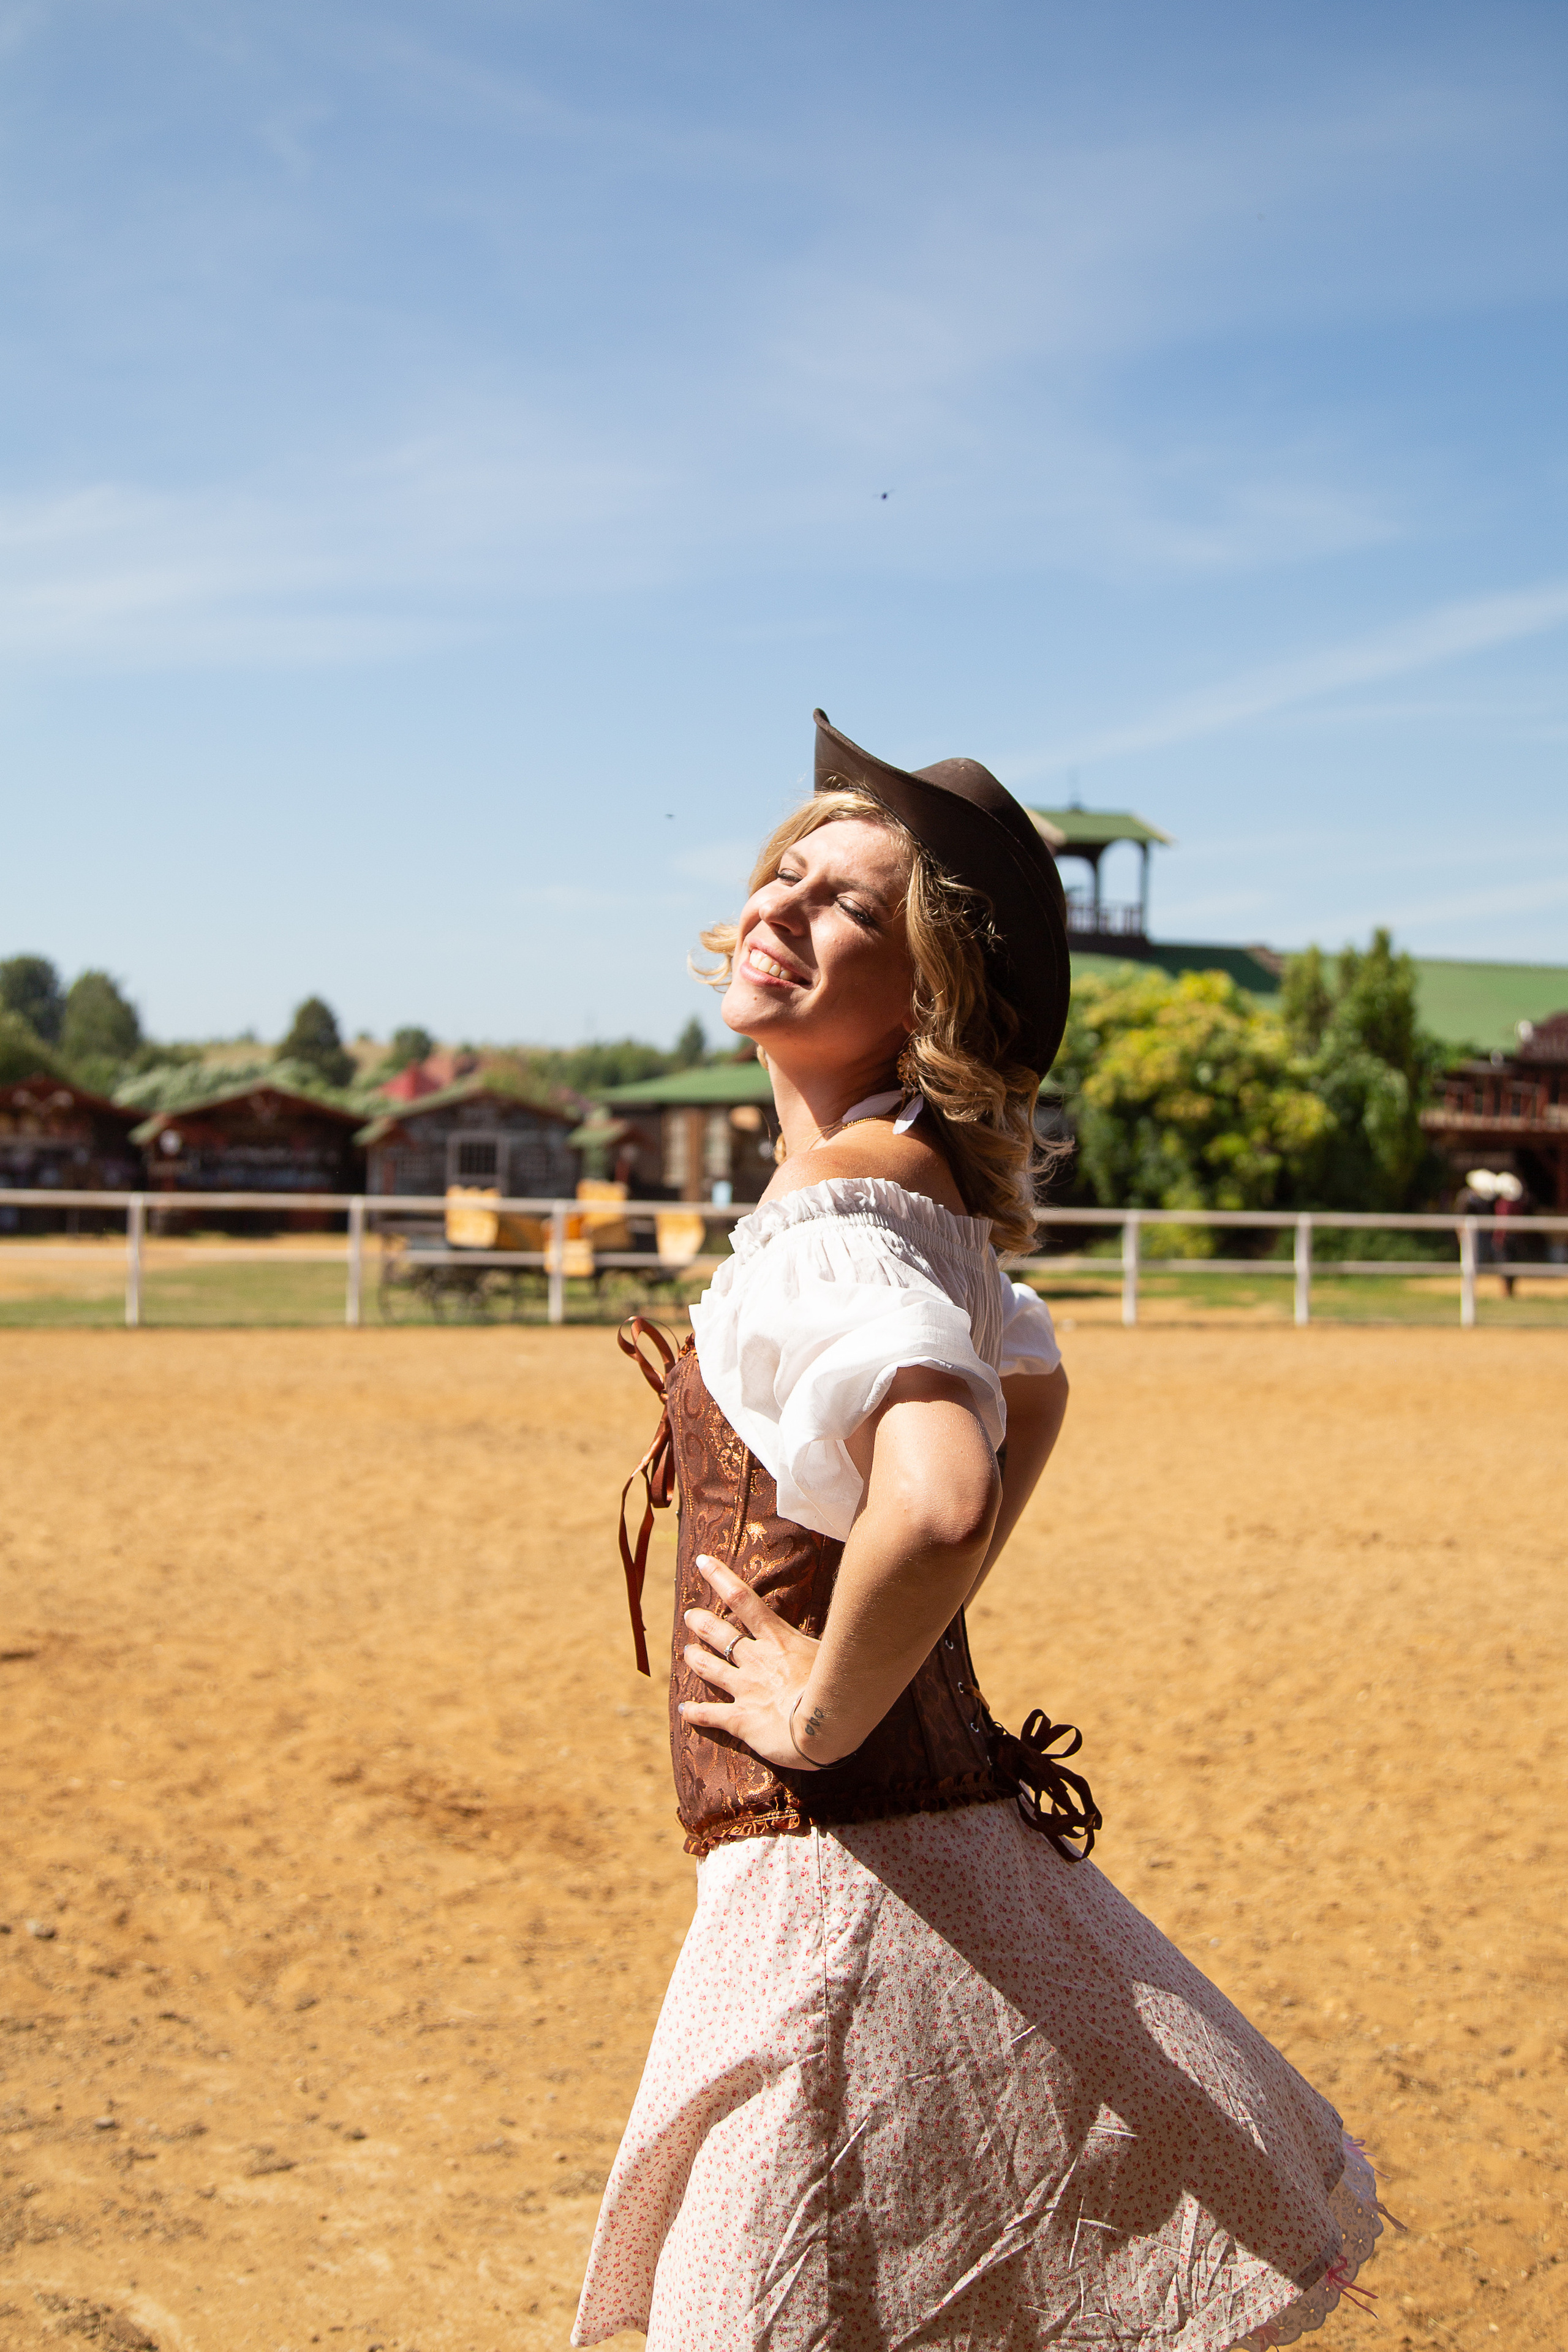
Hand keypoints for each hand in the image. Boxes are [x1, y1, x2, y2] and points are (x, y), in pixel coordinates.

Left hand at [679, 1555, 829, 1771]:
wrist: (826, 1727)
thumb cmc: (841, 1685)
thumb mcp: (839, 1648)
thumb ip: (837, 1629)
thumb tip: (858, 1602)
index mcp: (778, 1640)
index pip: (743, 1600)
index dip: (720, 1578)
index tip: (701, 1562)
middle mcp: (756, 1661)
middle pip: (722, 1635)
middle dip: (703, 1624)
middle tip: (690, 1616)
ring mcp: (746, 1689)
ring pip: (712, 1669)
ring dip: (697, 1659)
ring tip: (686, 1653)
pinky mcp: (741, 1720)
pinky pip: (711, 1714)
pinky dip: (695, 1712)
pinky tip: (683, 1710)